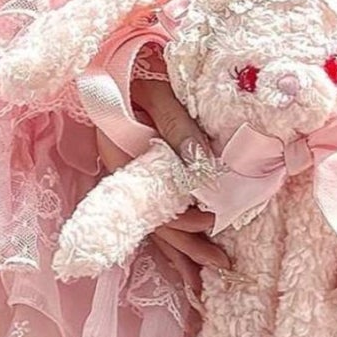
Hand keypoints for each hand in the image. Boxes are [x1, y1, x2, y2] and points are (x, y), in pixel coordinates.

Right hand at [94, 62, 229, 309]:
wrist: (114, 56)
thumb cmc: (139, 68)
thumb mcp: (161, 93)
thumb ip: (181, 128)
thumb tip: (205, 170)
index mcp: (124, 157)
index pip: (156, 202)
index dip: (184, 219)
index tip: (213, 223)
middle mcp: (124, 175)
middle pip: (156, 221)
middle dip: (189, 248)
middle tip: (223, 266)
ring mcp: (129, 177)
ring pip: (155, 222)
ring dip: (180, 251)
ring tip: (203, 280)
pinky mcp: (137, 173)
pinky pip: (154, 211)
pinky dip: (171, 235)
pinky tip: (183, 256)